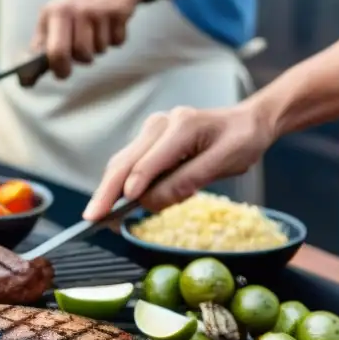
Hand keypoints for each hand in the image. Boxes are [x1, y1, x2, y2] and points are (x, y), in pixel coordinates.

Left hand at [33, 0, 143, 78]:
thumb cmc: (83, 1)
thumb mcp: (58, 13)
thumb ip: (44, 40)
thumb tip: (29, 72)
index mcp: (54, 12)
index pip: (51, 50)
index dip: (56, 67)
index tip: (60, 73)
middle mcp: (73, 10)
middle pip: (77, 53)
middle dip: (81, 60)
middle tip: (80, 60)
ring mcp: (96, 11)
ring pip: (97, 50)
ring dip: (98, 49)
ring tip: (97, 33)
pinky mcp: (118, 13)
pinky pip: (116, 42)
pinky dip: (115, 40)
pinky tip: (111, 26)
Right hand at [82, 103, 274, 220]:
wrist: (246, 122)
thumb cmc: (241, 141)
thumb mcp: (226, 162)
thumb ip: (187, 181)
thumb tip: (149, 202)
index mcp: (181, 126)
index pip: (148, 161)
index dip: (134, 186)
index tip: (120, 208)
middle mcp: (159, 124)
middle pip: (125, 161)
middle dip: (106, 192)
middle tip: (92, 217)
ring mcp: (150, 131)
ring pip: (121, 163)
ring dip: (108, 190)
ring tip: (98, 215)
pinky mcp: (148, 141)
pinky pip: (129, 164)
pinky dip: (119, 185)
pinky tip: (113, 203)